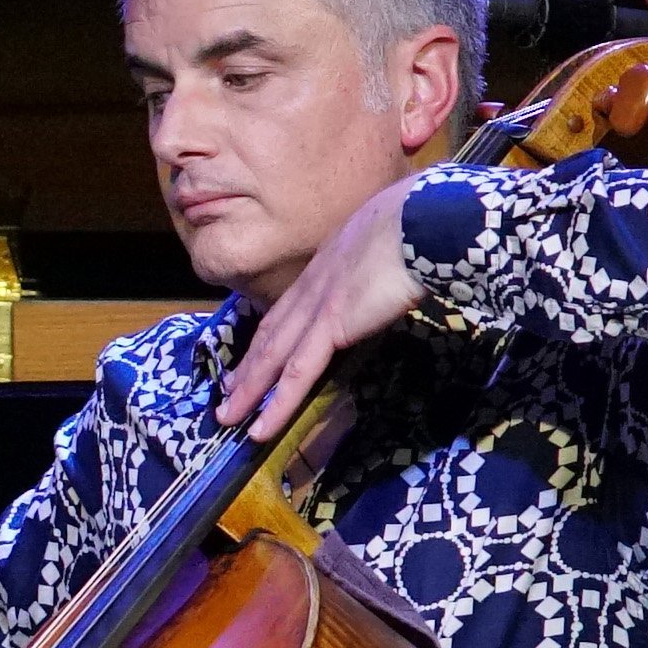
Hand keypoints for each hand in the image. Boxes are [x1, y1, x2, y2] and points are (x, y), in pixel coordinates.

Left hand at [218, 178, 423, 434]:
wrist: (422, 222)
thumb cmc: (417, 226)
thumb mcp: (383, 244)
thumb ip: (372, 265)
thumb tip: (382, 277)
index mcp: (324, 268)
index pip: (285, 312)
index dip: (266, 339)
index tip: (250, 360)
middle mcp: (311, 288)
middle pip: (270, 337)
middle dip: (246, 370)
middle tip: (226, 398)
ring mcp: (316, 309)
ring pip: (273, 358)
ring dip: (250, 392)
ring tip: (229, 420)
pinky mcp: (330, 328)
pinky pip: (297, 372)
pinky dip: (277, 402)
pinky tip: (262, 425)